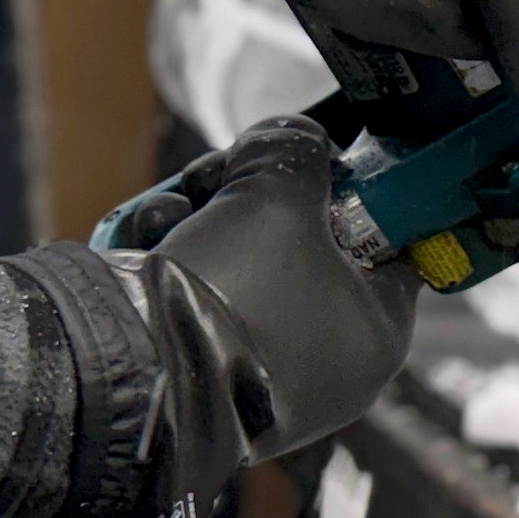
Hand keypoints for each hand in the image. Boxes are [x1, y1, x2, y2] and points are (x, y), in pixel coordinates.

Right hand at [104, 115, 420, 462]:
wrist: (131, 372)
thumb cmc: (235, 292)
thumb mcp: (279, 194)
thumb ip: (297, 152)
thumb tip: (291, 139)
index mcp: (375, 333)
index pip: (387, 243)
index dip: (351, 188)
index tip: (313, 158)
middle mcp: (328, 365)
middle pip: (305, 247)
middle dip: (257, 195)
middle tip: (227, 168)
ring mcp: (261, 377)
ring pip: (244, 266)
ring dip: (204, 215)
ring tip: (179, 199)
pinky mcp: (200, 376)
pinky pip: (200, 301)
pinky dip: (172, 259)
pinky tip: (150, 234)